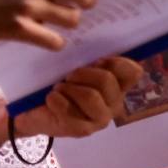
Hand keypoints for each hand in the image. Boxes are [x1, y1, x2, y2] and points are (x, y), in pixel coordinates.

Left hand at [0, 56, 143, 145]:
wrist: (34, 110)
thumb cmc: (58, 82)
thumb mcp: (74, 65)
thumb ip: (90, 56)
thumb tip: (95, 36)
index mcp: (117, 85)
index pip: (133, 71)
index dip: (115, 62)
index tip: (95, 60)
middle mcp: (114, 103)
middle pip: (107, 80)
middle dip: (82, 73)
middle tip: (68, 76)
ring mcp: (100, 119)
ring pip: (90, 96)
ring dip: (68, 88)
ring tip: (58, 88)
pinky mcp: (83, 131)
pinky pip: (70, 110)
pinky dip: (56, 100)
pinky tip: (51, 100)